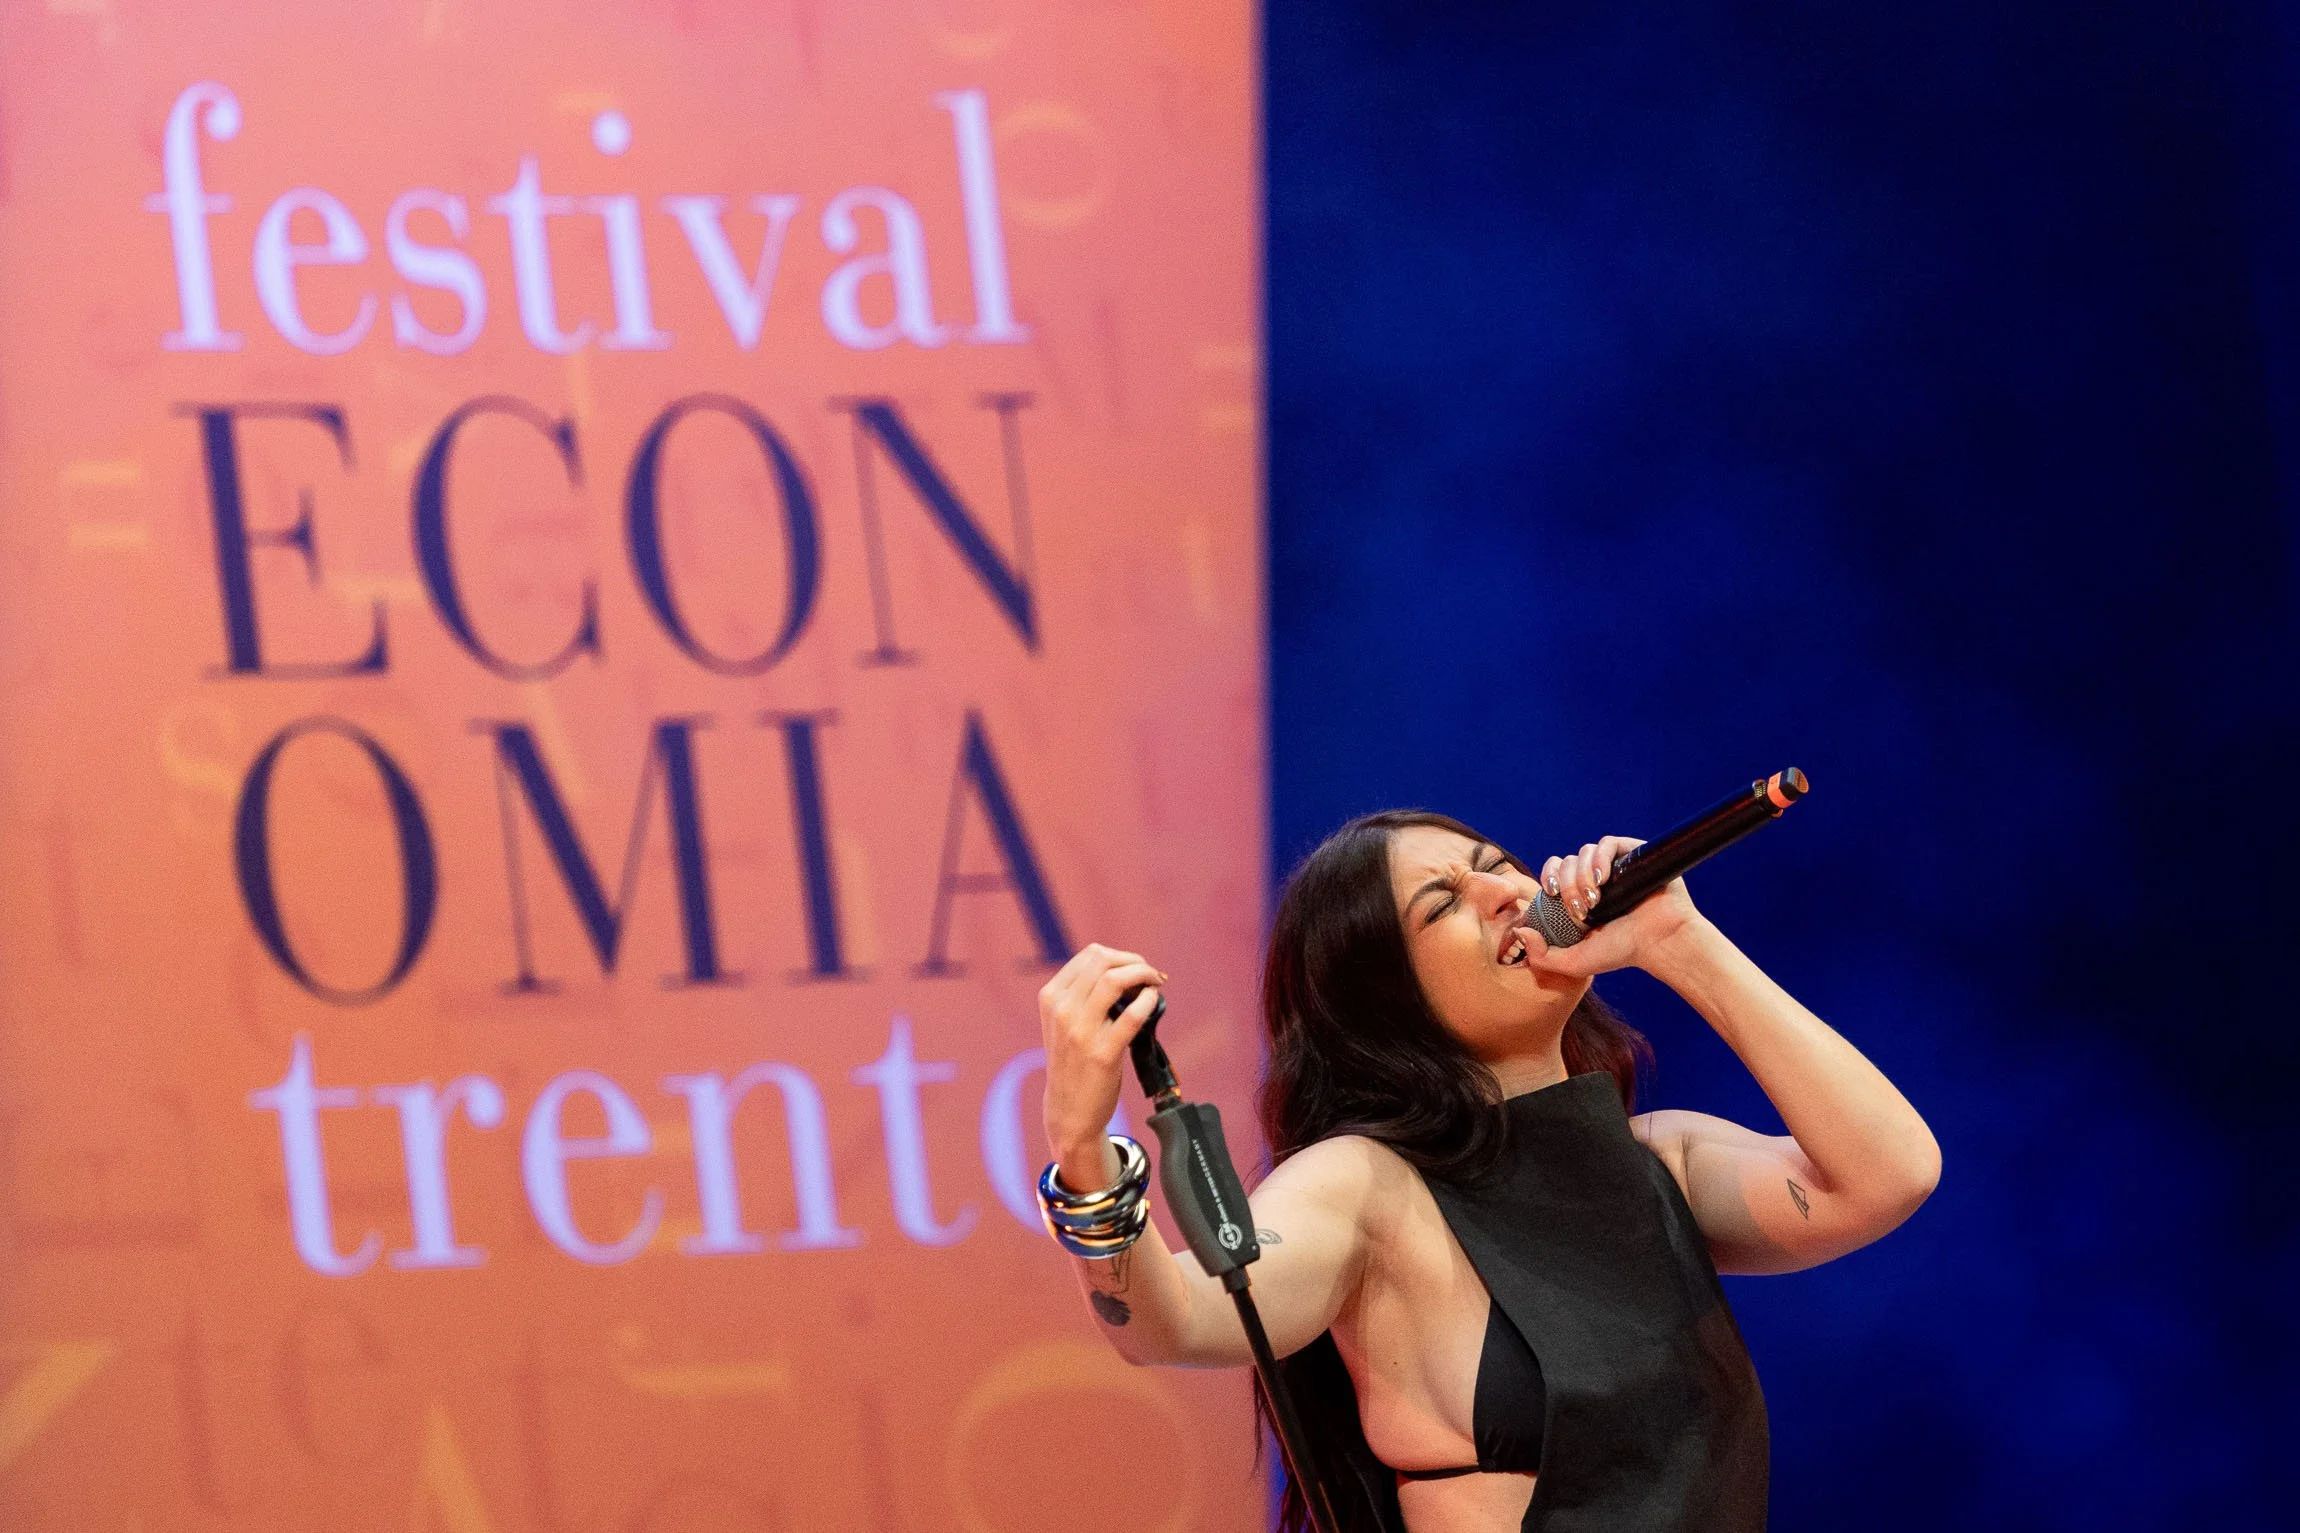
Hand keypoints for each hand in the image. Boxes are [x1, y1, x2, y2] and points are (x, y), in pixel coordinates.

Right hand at [1039, 943, 1165, 1181]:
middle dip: (1135, 962)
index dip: (1121, 955)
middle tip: (1151, 974)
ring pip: (1115, 980)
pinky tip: (1154, 1002)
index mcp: (1051, 997)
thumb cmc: (1073, 1062)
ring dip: (1144, 975)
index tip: (1136, 967)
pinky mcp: (1103, 1053)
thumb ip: (1082, 994)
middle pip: (1104, 961)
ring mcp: (1080, 1031)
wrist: (1069, 1110)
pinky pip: (1132, 1015)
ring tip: (1156, 983)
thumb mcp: (1063, 1022)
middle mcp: (1062, 1010)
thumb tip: (1126, 968)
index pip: (1090, 955)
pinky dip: (1149, 1001)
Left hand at [1519, 835, 1704, 978]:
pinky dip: (1600, 857)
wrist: (1660, 942)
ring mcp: (1615, 865)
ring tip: (1595, 898)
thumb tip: (1520, 933)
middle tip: (1582, 908)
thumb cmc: (1622, 952)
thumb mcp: (1575, 962)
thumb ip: (1543, 957)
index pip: (1553, 872)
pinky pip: (1608, 842)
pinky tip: (1604, 878)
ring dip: (1583, 874)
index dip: (1548, 877)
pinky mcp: (1633, 854)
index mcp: (1579, 894)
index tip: (1552, 894)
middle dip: (1568, 884)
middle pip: (1567, 862)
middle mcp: (1595, 877)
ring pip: (1584, 852)